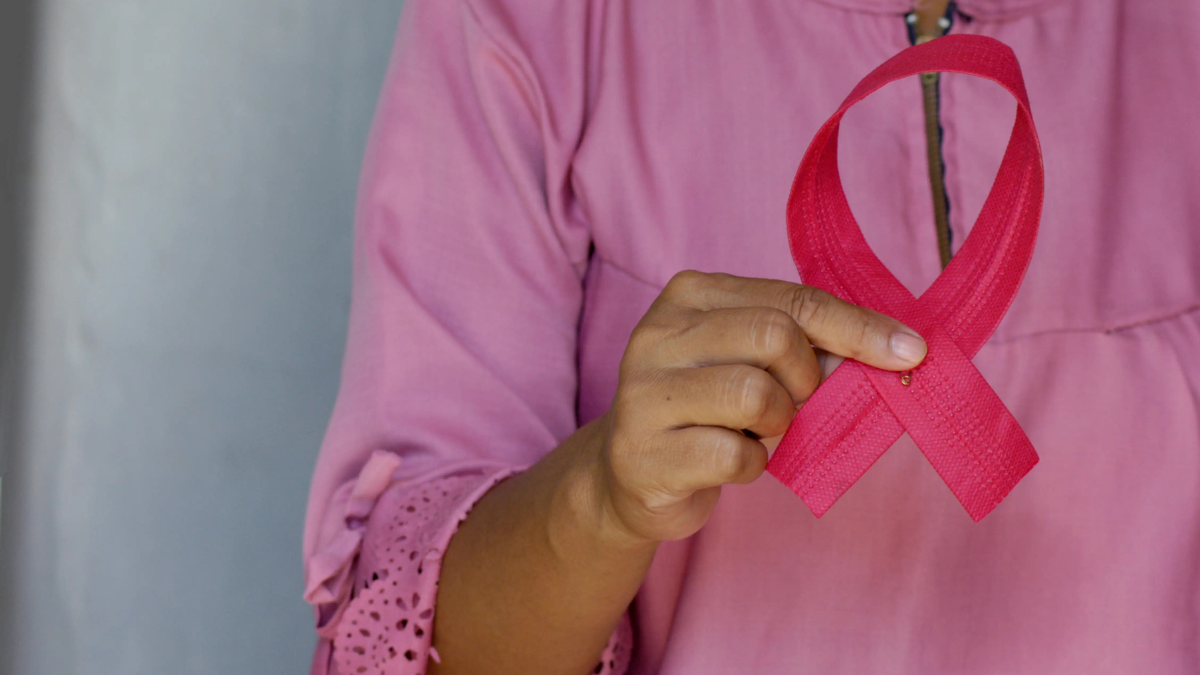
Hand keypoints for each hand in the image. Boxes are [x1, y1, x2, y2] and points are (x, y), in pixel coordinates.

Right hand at [596, 271, 926, 542]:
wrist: (631, 474)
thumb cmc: (707, 410)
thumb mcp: (750, 360)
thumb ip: (806, 346)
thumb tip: (893, 352)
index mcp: (689, 295)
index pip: (793, 299)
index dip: (859, 328)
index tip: (911, 351)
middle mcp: (657, 334)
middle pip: (775, 336)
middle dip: (807, 379)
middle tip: (797, 404)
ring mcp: (643, 394)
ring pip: (755, 395)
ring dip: (779, 424)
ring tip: (757, 432)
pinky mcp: (642, 454)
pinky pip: (734, 456)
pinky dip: (752, 466)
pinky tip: (731, 462)